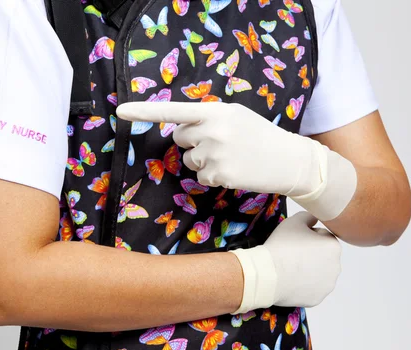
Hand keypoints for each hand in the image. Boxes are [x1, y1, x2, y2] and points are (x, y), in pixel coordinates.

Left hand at [116, 101, 322, 195]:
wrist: (290, 160)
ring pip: (189, 160)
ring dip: (204, 161)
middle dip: (193, 142)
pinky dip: (214, 177)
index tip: (120, 111)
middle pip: (179, 139)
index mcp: (216, 111)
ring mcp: (214, 154)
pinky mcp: (218, 175)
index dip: (144, 111)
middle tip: (219, 143)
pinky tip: (233, 171)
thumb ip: (209, 118)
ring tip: (231, 157)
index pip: (174, 110)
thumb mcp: (236, 116)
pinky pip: (201, 177)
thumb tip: (181, 129)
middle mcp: (212, 130)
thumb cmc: (261, 135)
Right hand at [230, 211, 341, 311]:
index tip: (294, 241)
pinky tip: (291, 280)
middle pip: (323, 256)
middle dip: (311, 254)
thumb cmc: (281, 246)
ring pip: (319, 273)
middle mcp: (336, 266)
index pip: (322, 236)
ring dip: (310, 270)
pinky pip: (312, 288)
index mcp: (333, 246)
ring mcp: (327, 285)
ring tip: (290, 268)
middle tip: (292, 255)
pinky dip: (304, 285)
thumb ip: (309, 216)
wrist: (267, 274)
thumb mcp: (294, 221)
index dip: (307, 236)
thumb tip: (314, 220)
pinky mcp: (318, 298)